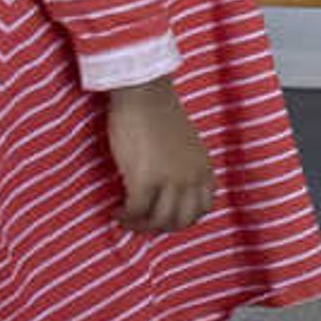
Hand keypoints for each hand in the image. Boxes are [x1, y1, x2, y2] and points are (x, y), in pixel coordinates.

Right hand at [104, 79, 213, 231]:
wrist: (144, 93)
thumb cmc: (159, 112)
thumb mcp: (185, 144)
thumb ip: (184, 166)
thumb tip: (169, 188)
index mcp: (204, 167)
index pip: (203, 208)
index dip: (183, 218)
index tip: (164, 216)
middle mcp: (191, 177)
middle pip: (182, 220)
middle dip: (161, 227)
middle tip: (142, 223)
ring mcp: (170, 180)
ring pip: (160, 221)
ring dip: (141, 226)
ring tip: (126, 219)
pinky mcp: (145, 179)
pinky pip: (136, 212)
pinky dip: (125, 217)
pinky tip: (116, 211)